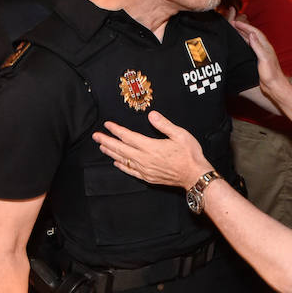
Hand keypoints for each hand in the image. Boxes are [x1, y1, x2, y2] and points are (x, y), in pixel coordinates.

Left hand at [92, 112, 209, 188]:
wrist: (195, 176)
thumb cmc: (190, 155)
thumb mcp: (180, 135)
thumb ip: (164, 124)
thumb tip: (152, 115)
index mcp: (151, 147)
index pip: (128, 137)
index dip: (116, 130)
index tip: (108, 125)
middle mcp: (145, 159)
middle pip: (121, 149)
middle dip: (107, 141)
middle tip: (96, 136)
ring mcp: (145, 170)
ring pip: (123, 160)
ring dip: (111, 152)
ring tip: (102, 147)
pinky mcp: (148, 177)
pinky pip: (131, 171)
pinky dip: (121, 166)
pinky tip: (116, 162)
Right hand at [231, 19, 283, 89]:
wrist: (274, 86)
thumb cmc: (271, 73)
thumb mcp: (264, 58)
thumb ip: (257, 46)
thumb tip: (252, 34)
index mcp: (265, 46)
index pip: (254, 32)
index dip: (245, 26)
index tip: (236, 22)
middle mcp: (263, 48)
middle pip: (252, 35)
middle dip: (242, 28)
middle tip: (232, 24)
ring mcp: (260, 54)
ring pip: (250, 41)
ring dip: (242, 35)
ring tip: (233, 31)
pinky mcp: (257, 60)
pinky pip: (248, 48)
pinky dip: (243, 43)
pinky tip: (238, 45)